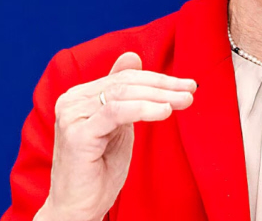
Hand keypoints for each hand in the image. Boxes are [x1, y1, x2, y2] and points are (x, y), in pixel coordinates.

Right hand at [35, 52, 196, 220]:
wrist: (78, 206)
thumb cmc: (100, 168)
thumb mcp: (118, 124)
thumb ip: (124, 94)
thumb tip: (132, 56)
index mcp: (79, 96)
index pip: (125, 78)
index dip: (159, 79)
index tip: (187, 84)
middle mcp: (70, 101)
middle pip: (126, 83)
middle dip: (164, 86)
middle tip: (191, 90)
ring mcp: (71, 117)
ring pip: (123, 94)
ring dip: (160, 96)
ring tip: (183, 101)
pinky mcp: (77, 134)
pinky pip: (116, 112)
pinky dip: (144, 109)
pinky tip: (164, 112)